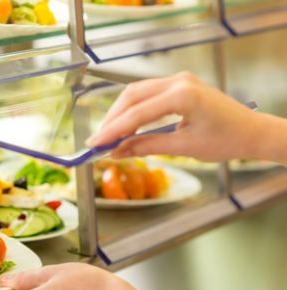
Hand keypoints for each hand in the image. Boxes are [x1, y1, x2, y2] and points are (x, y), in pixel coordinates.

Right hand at [85, 72, 264, 161]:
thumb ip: (147, 147)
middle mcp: (179, 81)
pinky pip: (147, 94)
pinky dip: (133, 110)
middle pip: (131, 97)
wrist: (252, 131)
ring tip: (108, 136)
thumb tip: (117, 152)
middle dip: (112, 120)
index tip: (94, 144)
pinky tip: (125, 126)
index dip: (112, 130)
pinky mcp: (179, 84)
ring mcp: (179, 80)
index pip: (137, 113)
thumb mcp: (184, 147)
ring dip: (120, 113)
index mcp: (183, 95)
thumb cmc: (226, 140)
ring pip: (136, 93)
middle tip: (97, 141)